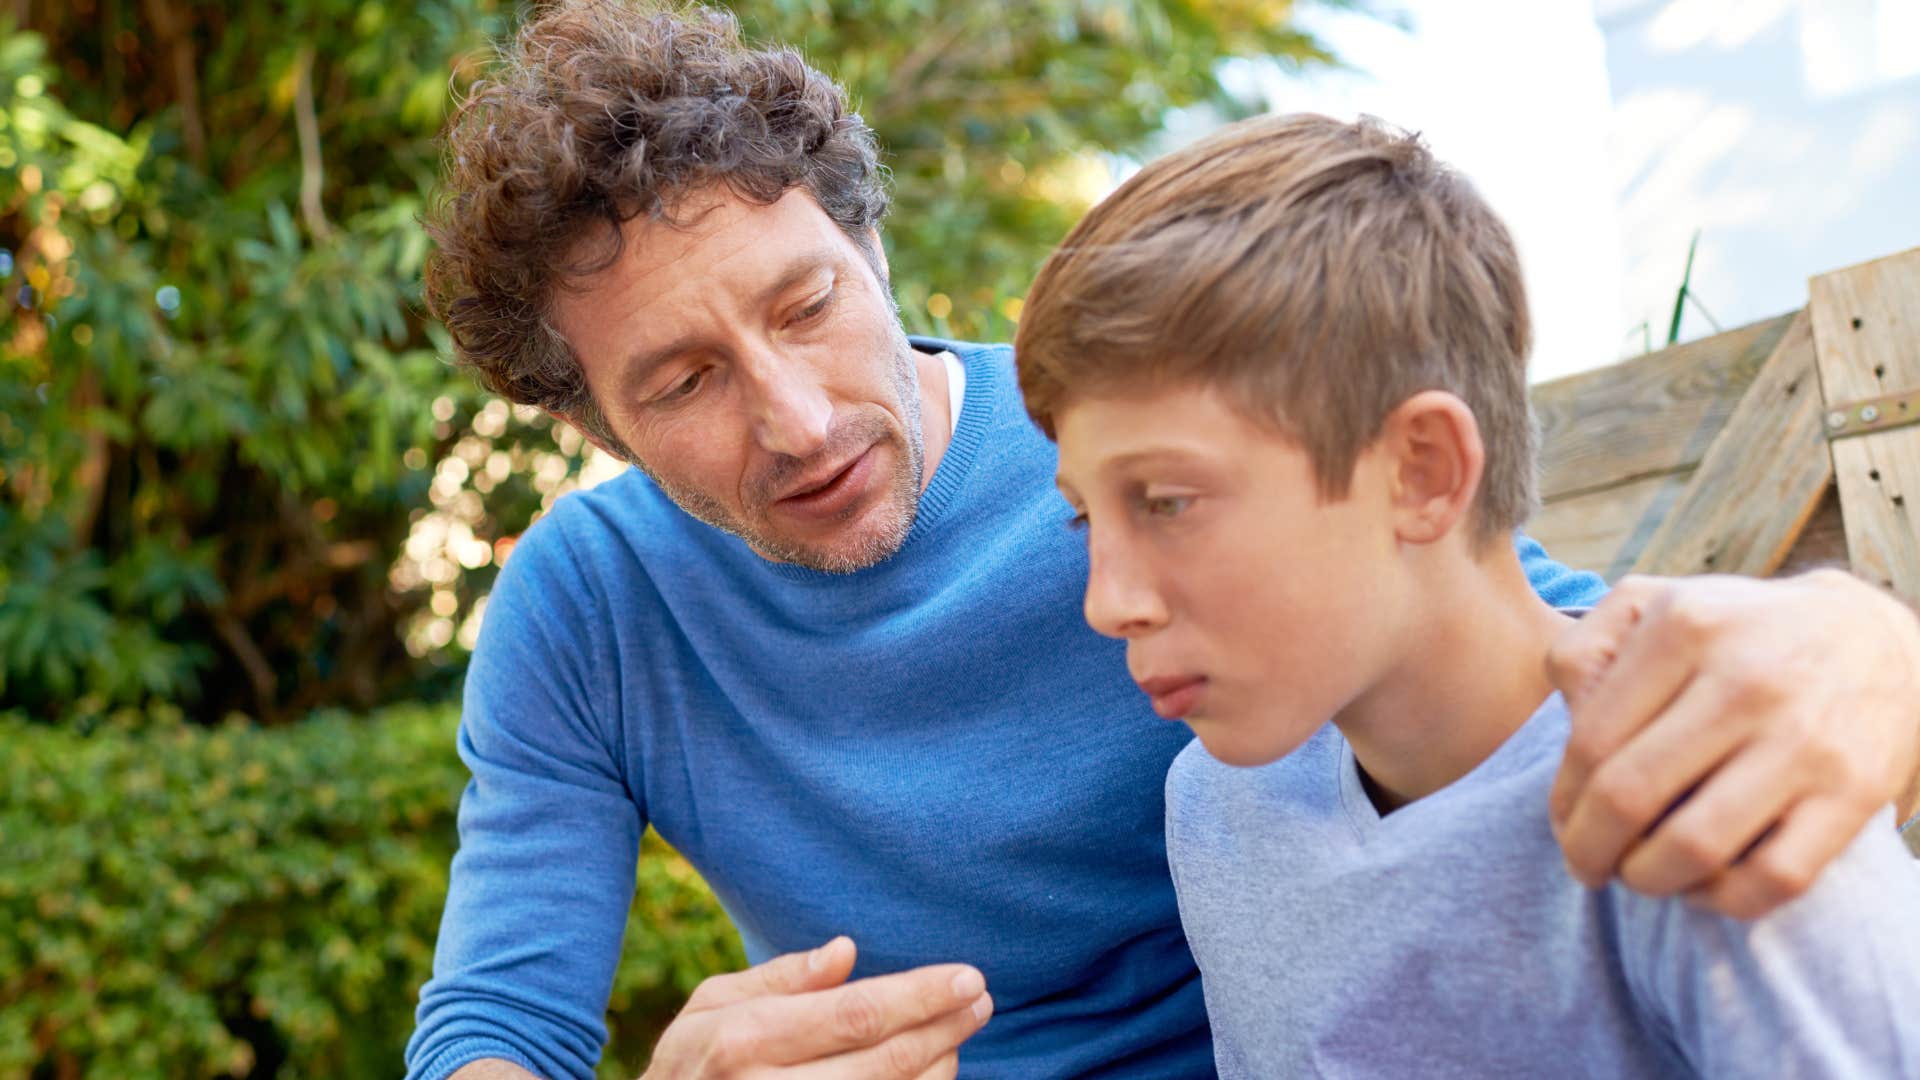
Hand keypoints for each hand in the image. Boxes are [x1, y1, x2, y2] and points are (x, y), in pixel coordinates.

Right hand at [641, 936, 991, 1078]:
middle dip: (943, 1027)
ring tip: (958, 1033)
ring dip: (939, 1066)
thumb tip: (846, 951)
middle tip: (980, 999)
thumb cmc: (689, 1065)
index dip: (920, 996)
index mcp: (743, 1039)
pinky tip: (930, 1072)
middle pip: (884, 1061)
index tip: (967, 977)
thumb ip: (779, 978)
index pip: (854, 1014)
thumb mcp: (710, 1007)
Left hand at [1545, 570, 1919, 919]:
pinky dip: (1722, 900)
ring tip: (1638, 875)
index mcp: (1685, 629)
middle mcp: (1744, 682)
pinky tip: (1704, 885)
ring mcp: (1802, 741)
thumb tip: (1566, 711)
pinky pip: (1772, 877)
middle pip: (1629, 797)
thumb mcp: (1655, 604)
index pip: (1592, 741)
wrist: (1874, 639)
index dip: (1564, 800)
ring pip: (1692, 847)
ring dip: (1647, 880)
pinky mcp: (1852, 793)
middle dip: (1588, 848)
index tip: (1564, 821)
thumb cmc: (1735, 635)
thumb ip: (1587, 645)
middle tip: (1586, 864)